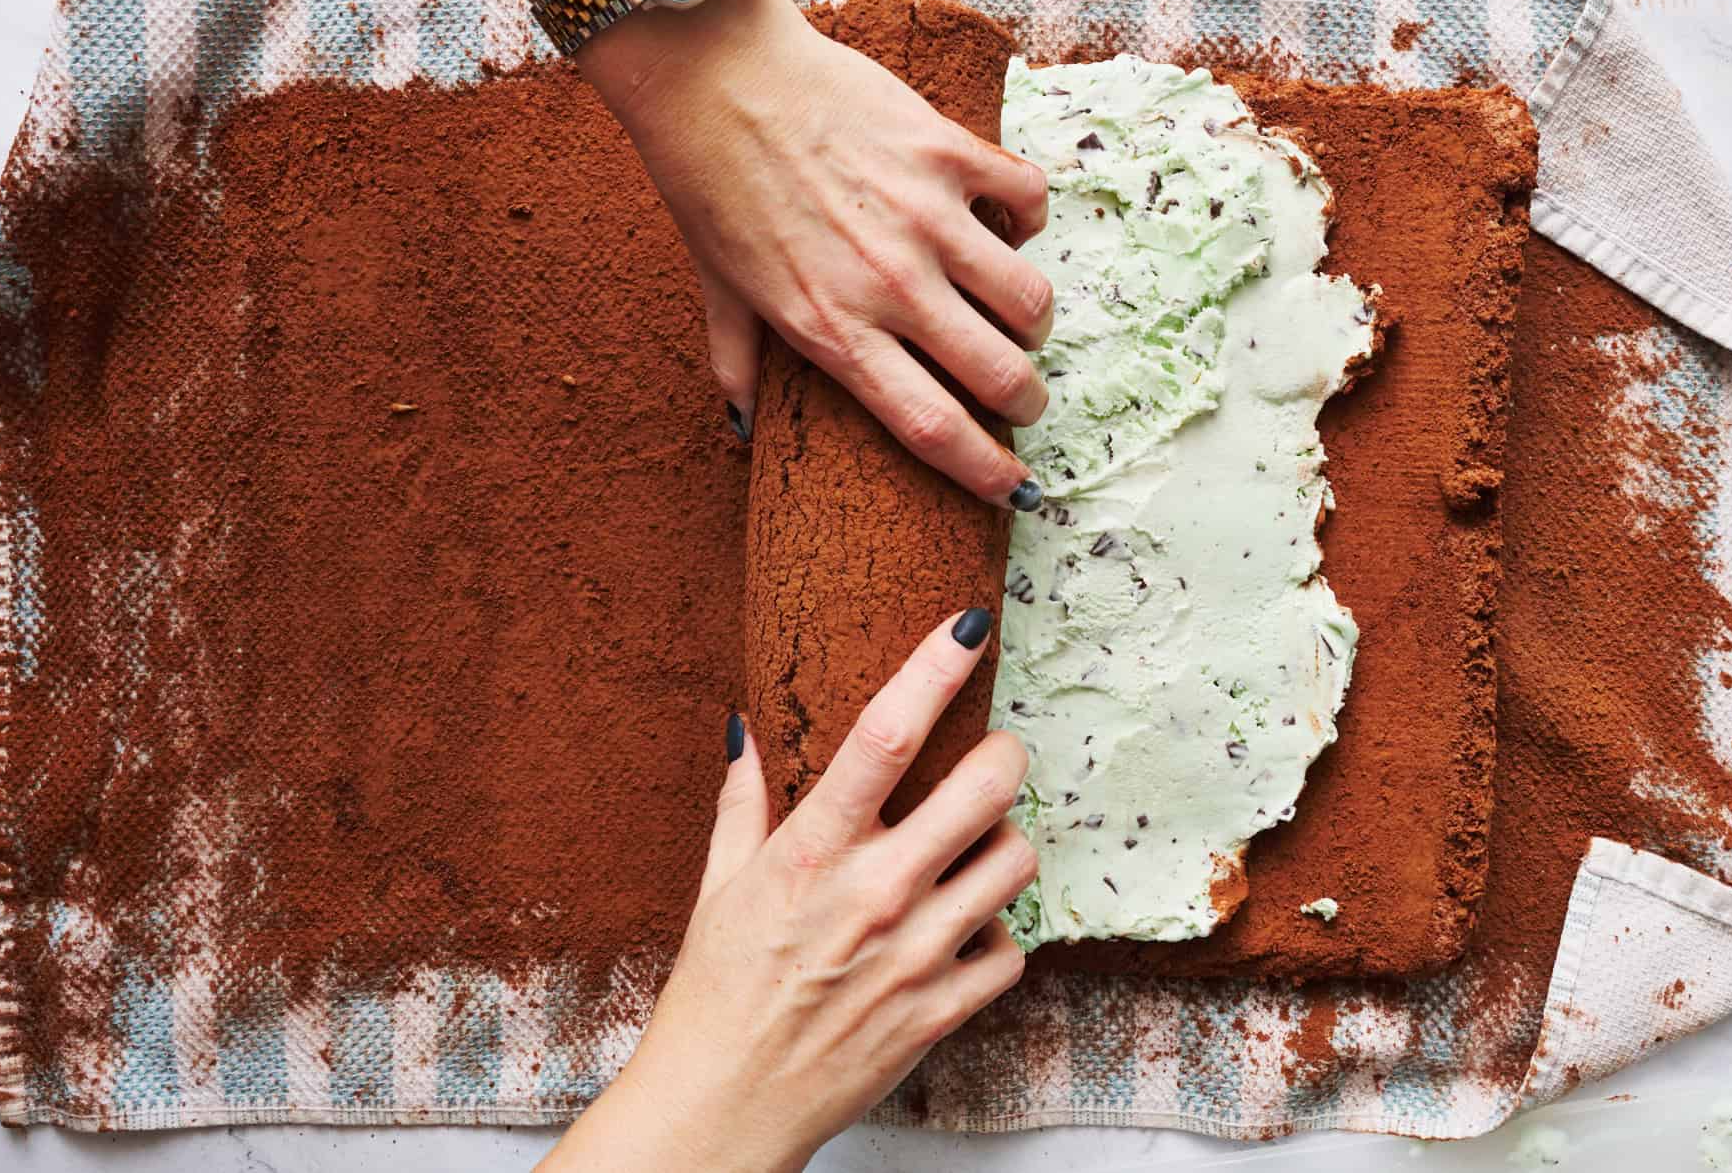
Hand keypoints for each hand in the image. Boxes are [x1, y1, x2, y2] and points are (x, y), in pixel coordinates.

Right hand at [540, 609, 1035, 1172]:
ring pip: (1015, 862)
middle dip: (1003, 755)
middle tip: (993, 754)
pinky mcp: (942, 1011)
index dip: (934, 667)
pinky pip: (1012, 949)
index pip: (884, 735)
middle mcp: (874, 894)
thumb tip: (742, 726)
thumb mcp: (718, 885)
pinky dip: (999, 934)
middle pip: (984, 788)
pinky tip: (965, 930)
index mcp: (812, 852)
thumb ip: (742, 801)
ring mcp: (916, 955)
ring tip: (976, 848)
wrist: (724, 1107)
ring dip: (1006, 843)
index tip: (968, 625)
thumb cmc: (716, 992)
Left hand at [580, 0, 1053, 508]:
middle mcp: (889, 285)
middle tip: (1024, 397)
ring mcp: (925, 217)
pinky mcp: (946, 152)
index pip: (931, 428)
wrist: (714, 76)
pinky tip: (1007, 222)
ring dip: (1032, 319)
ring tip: (1017, 315)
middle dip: (1027, 401)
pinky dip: (1029, 218)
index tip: (1014, 491)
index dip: (985, 471)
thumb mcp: (719, 288)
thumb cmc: (711, 184)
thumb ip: (737, 365)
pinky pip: (1028, 200)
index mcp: (833, 331)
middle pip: (1000, 375)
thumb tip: (740, 430)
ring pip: (1028, 298)